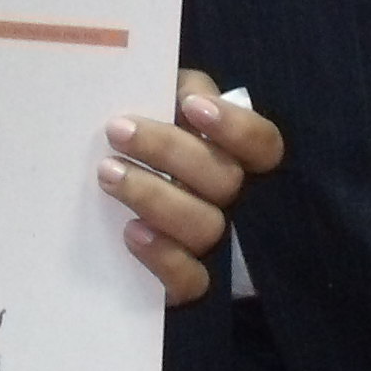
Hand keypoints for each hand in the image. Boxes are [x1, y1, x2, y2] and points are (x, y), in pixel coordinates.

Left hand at [96, 70, 286, 302]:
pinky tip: (130, 231)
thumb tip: (176, 93)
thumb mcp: (160, 102)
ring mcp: (213, 244)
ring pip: (206, 226)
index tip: (190, 106)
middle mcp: (233, 200)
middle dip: (168, 151)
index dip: (235, 127)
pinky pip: (191, 281)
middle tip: (117, 130)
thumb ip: (173, 89)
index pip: (263, 144)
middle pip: (224, 180)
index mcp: (234, 154)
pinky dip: (163, 256)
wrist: (110, 186)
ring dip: (154, 196)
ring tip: (107, 172)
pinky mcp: (186, 281)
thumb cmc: (140, 137)